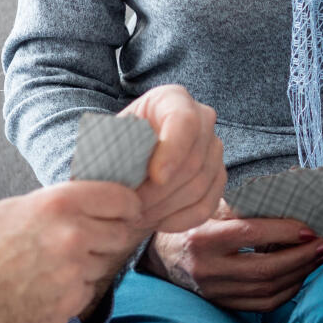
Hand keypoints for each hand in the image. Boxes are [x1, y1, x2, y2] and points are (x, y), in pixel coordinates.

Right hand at [0, 179, 144, 322]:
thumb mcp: (17, 207)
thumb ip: (60, 203)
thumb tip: (93, 202)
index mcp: (61, 204)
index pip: (121, 199)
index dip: (126, 205)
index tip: (126, 211)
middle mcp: (74, 236)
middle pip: (121, 234)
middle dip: (107, 237)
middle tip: (84, 242)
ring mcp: (74, 273)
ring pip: (103, 265)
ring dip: (87, 265)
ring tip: (50, 267)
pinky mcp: (70, 304)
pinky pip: (86, 292)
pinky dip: (72, 291)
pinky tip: (43, 288)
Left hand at [117, 84, 225, 234]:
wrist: (122, 165)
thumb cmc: (110, 149)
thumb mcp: (104, 141)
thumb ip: (115, 149)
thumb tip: (124, 167)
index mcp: (172, 99)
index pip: (184, 122)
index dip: (173, 151)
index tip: (155, 177)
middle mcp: (201, 119)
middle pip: (194, 159)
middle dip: (160, 190)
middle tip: (130, 207)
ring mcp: (213, 149)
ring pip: (200, 184)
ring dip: (166, 207)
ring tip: (137, 216)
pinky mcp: (217, 177)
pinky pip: (207, 204)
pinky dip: (181, 219)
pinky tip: (158, 222)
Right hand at [142, 207, 322, 311]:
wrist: (165, 257)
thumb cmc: (197, 225)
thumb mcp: (213, 208)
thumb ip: (248, 201)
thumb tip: (295, 181)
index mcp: (203, 238)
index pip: (251, 234)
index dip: (285, 232)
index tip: (310, 229)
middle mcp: (207, 269)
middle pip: (264, 269)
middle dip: (301, 257)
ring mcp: (215, 291)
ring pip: (267, 289)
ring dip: (300, 274)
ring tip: (320, 257)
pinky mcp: (223, 305)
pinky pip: (263, 304)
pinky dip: (288, 290)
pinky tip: (302, 275)